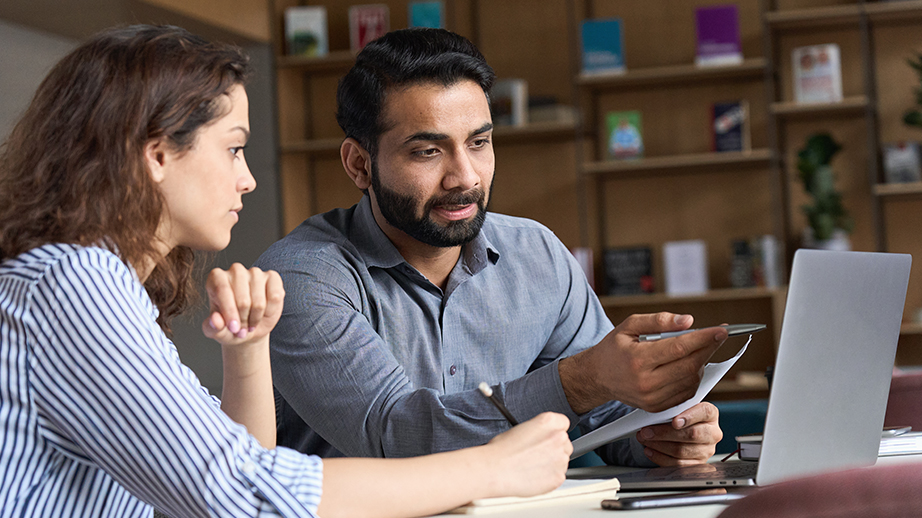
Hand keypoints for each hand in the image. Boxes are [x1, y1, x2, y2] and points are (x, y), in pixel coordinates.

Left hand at [201, 264, 284, 347]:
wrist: (249, 328)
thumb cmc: (230, 326)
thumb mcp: (217, 332)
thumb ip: (212, 327)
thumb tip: (215, 321)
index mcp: (216, 278)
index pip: (222, 290)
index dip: (229, 312)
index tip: (233, 328)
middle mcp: (236, 271)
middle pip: (242, 300)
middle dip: (243, 320)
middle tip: (241, 328)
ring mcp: (255, 272)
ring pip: (259, 301)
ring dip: (256, 318)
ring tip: (250, 322)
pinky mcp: (273, 277)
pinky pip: (275, 297)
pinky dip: (270, 311)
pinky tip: (264, 312)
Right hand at [483, 412, 571, 497]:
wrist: (494, 470)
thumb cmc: (501, 450)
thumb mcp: (520, 428)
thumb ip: (538, 431)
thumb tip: (541, 438)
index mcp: (549, 421)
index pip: (563, 423)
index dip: (554, 431)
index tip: (548, 437)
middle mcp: (558, 438)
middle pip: (565, 442)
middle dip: (554, 448)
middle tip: (537, 454)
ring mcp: (560, 458)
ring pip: (562, 460)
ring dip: (552, 463)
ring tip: (531, 466)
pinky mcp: (558, 477)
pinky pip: (558, 476)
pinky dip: (549, 478)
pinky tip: (533, 476)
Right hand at [559, 313, 727, 413]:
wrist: (597, 377)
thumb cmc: (614, 348)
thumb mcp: (629, 325)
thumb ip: (658, 320)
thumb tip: (688, 321)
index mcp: (637, 359)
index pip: (679, 348)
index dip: (704, 338)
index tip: (722, 330)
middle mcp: (645, 382)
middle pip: (690, 366)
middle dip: (709, 349)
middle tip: (718, 336)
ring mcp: (652, 398)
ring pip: (691, 380)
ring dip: (701, 363)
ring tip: (698, 348)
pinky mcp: (657, 407)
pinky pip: (686, 392)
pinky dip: (693, 377)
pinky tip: (688, 364)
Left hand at [636, 402, 722, 466]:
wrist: (684, 430)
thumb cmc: (679, 416)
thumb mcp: (679, 407)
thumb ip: (672, 408)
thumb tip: (654, 411)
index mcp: (710, 414)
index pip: (704, 412)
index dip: (689, 417)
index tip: (674, 421)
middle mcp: (712, 433)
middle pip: (691, 434)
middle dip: (664, 433)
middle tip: (647, 431)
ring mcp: (707, 450)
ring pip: (681, 450)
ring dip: (658, 445)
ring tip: (644, 439)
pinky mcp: (698, 464)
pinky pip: (678, 464)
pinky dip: (660, 457)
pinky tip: (650, 450)